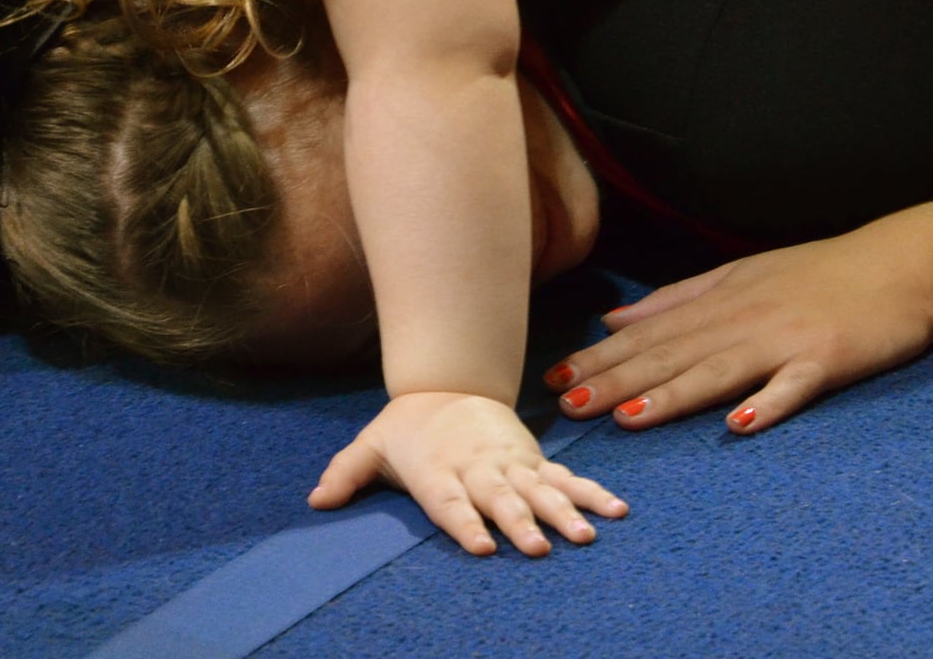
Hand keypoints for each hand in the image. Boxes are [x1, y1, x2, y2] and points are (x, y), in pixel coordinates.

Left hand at [309, 390, 626, 556]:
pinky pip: (566, 480)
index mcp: (439, 471)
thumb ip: (346, 473)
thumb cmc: (407, 426)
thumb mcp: (371, 444)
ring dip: (565, 513)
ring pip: (541, 491)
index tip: (482, 546)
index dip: (466, 524)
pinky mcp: (533, 461)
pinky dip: (591, 494)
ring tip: (589, 535)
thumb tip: (315, 500)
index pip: (451, 503)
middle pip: (502, 500)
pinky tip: (617, 511)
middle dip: (522, 524)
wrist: (448, 383)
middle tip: (541, 549)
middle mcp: (478, 469)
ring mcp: (511, 464)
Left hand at [544, 203, 932, 435]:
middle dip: (616, 380)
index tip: (553, 379)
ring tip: (627, 416)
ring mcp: (783, 341)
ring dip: (671, 394)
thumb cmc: (815, 273)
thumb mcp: (738, 275)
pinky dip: (766, 405)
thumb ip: (676, 301)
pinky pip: (792, 386)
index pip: (647, 334)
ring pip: (718, 370)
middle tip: (568, 405)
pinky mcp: (826, 360)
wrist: (896, 266)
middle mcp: (741, 320)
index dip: (598, 357)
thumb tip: (613, 321)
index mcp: (718, 302)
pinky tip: (738, 426)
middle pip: (671, 354)